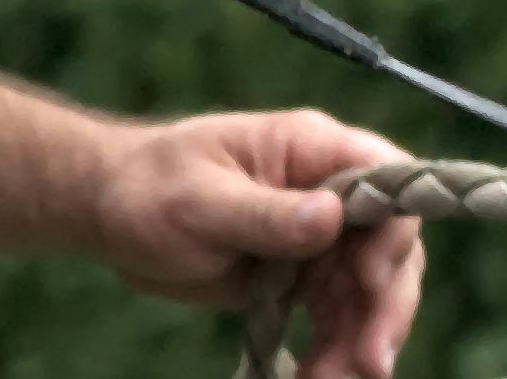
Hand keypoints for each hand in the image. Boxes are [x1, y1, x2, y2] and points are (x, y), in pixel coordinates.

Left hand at [86, 108, 422, 377]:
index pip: (386, 182)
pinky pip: (333, 316)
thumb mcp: (201, 200)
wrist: (112, 213)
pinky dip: (332, 350)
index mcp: (313, 151)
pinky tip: (315, 378)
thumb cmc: (151, 187)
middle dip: (385, 306)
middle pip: (388, 247)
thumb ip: (266, 212)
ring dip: (359, 339)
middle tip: (369, 362)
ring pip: (367, 291)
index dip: (394, 230)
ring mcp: (318, 237)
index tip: (372, 280)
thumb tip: (329, 218)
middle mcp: (329, 191)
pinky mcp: (300, 276)